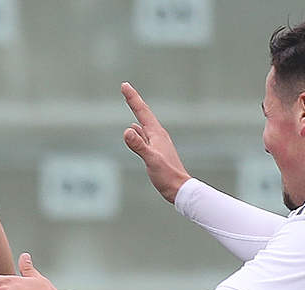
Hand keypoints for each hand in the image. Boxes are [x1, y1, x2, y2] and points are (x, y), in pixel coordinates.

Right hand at [121, 82, 191, 203]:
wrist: (179, 189)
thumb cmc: (167, 175)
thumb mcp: (151, 160)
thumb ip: (139, 145)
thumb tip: (127, 130)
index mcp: (156, 134)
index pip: (142, 112)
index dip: (133, 98)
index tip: (124, 85)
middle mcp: (158, 135)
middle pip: (143, 114)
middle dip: (134, 101)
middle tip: (125, 88)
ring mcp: (157, 143)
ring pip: (144, 123)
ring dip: (136, 113)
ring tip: (131, 103)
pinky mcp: (156, 151)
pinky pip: (144, 135)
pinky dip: (138, 129)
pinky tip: (135, 129)